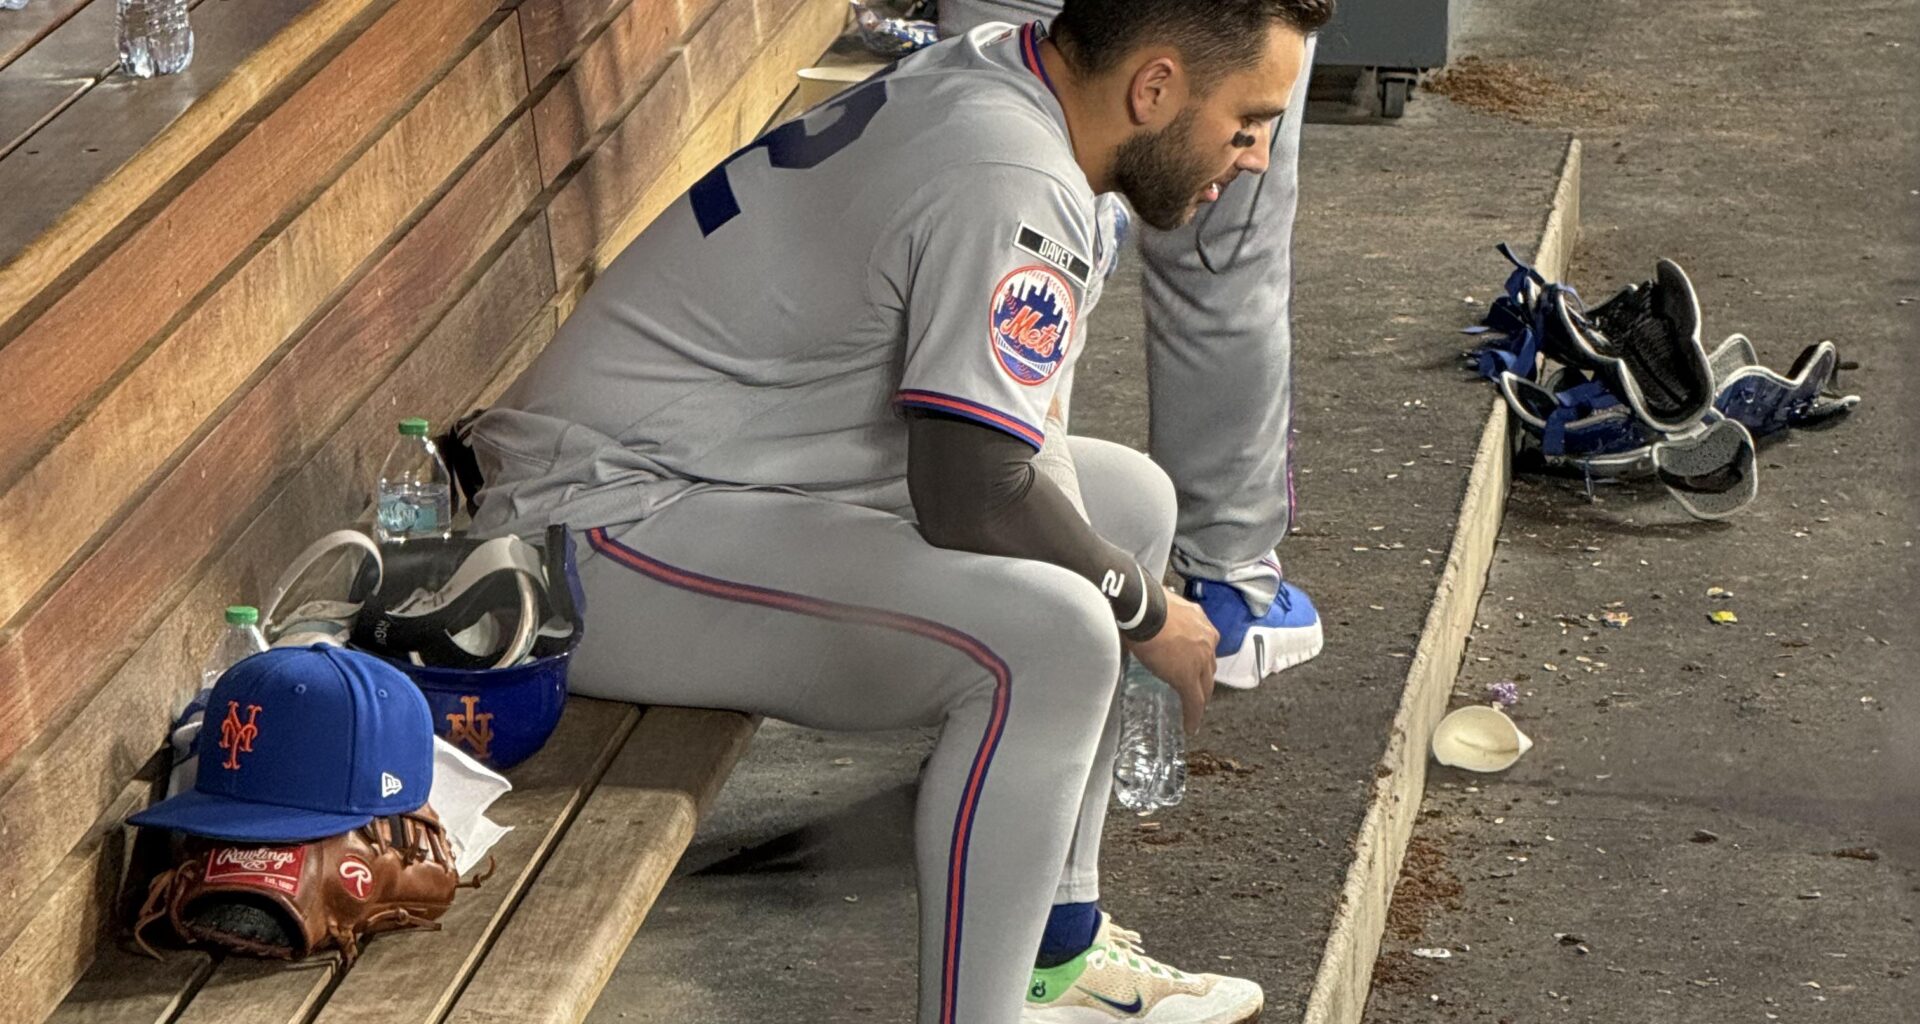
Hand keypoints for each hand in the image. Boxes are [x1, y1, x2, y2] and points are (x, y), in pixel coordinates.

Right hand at [1125, 588, 1216, 734]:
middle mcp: (1206, 640)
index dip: (1200, 660)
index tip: (1193, 665)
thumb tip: (1146, 619)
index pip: (1204, 647)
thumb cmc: (1146, 600)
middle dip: (1203, 679)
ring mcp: (1200, 660)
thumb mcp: (1162, 606)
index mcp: (1200, 622)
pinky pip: (1194, 701)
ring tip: (1194, 708)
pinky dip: (1193, 715)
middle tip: (1196, 691)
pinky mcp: (1188, 678)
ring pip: (1204, 686)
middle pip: (1208, 667)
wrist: (1143, 607)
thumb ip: (1163, 618)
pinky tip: (1190, 726)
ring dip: (1200, 696)